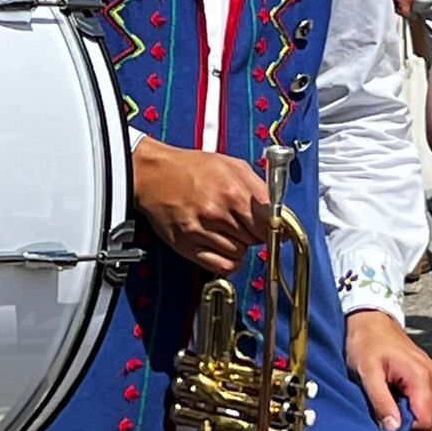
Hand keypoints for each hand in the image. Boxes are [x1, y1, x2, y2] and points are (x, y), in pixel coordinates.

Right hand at [132, 137, 268, 273]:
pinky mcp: (188, 247)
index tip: (271, 227)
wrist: (153, 174)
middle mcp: (218, 214)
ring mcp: (202, 232)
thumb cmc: (192, 167)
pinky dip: (228, 261)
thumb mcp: (232, 165)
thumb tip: (278, 211)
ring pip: (240, 254)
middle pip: (255, 240)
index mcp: (233, 192)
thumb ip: (259, 187)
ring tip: (226, 229)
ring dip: (238, 245)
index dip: (272, 226)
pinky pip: (221, 266)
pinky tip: (223, 247)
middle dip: (253, 233)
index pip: (269, 224)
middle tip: (243, 222)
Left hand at [344, 310, 431, 430]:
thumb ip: (381, 402)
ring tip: (387, 398)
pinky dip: (409, 405)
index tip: (385, 419)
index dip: (405, 429)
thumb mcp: (367, 373)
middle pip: (431, 422)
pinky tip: (393, 393)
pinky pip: (425, 403)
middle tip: (385, 411)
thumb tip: (393, 429)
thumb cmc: (366, 341)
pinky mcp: (428, 376)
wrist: (371, 318)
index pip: (426, 424)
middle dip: (408, 424)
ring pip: (429, 414)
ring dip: (408, 415)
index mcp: (422, 377)